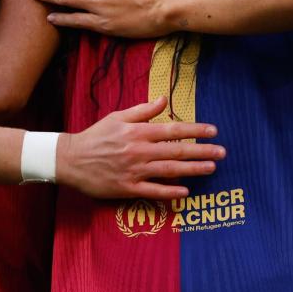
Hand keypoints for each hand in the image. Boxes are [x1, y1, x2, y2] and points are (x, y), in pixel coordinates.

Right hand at [56, 97, 222, 200]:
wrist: (70, 159)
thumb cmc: (96, 136)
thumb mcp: (118, 117)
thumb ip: (143, 110)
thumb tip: (164, 99)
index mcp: (138, 132)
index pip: (173, 129)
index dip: (195, 130)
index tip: (213, 131)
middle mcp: (139, 150)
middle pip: (177, 151)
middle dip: (202, 151)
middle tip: (222, 152)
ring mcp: (134, 170)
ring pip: (169, 170)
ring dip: (193, 170)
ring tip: (211, 168)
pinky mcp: (127, 187)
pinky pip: (153, 191)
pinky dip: (169, 192)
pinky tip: (185, 191)